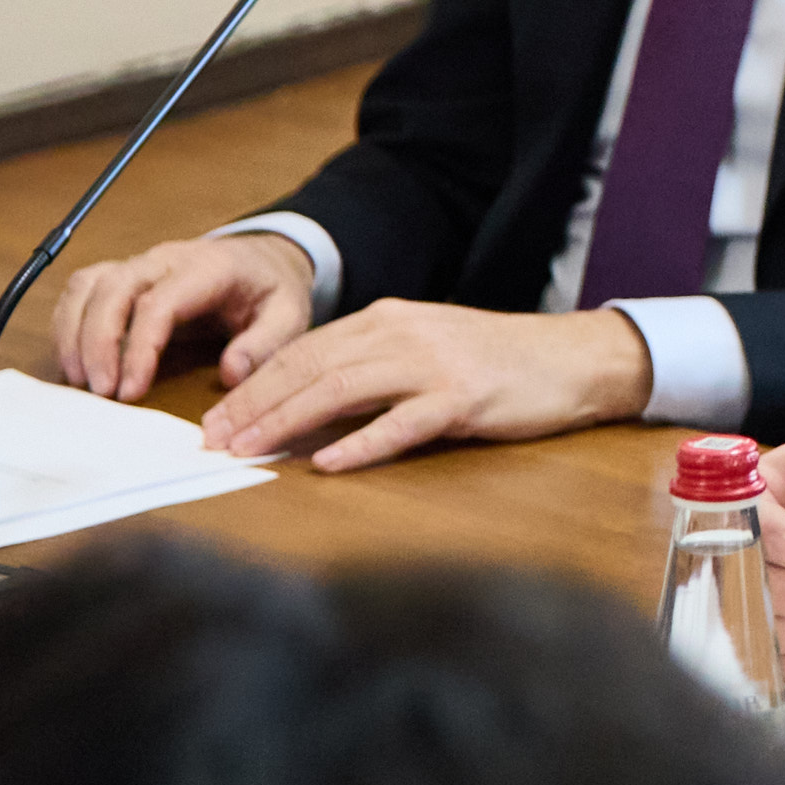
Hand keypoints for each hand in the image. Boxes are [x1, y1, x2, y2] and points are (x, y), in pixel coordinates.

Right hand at [52, 234, 314, 401]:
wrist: (264, 260)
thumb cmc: (272, 291)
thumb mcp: (290, 316)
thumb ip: (265, 345)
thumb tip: (230, 373)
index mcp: (209, 267)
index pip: (159, 302)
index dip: (138, 348)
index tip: (130, 391)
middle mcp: (167, 259)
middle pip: (113, 289)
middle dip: (98, 343)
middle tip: (101, 393)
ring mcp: (141, 264)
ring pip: (89, 286)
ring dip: (75, 333)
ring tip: (80, 382)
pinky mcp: (124, 275)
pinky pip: (83, 289)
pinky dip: (69, 323)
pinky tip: (75, 363)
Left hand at [196, 299, 652, 471]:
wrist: (571, 359)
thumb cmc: (497, 360)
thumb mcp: (424, 350)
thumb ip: (370, 368)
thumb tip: (304, 406)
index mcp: (388, 320)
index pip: (303, 351)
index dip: (252, 387)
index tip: (214, 421)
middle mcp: (403, 335)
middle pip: (311, 368)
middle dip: (254, 406)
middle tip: (213, 442)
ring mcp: (434, 365)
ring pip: (343, 391)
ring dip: (288, 423)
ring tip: (250, 451)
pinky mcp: (464, 399)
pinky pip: (402, 423)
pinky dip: (361, 444)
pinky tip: (329, 464)